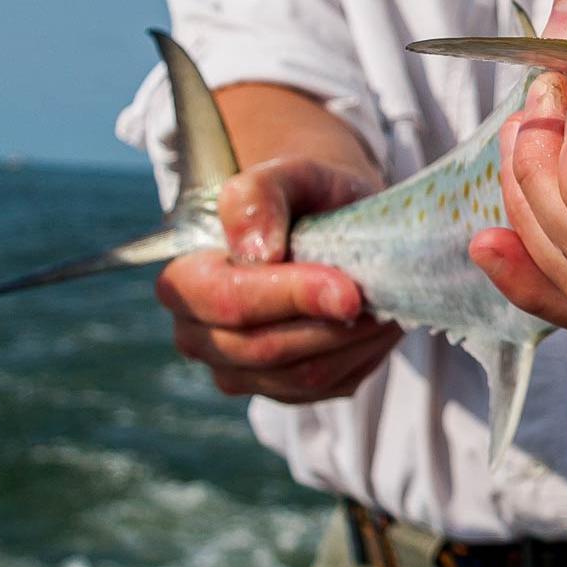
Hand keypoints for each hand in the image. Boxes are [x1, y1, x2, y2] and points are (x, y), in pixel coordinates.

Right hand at [156, 158, 403, 403]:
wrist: (326, 222)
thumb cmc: (300, 197)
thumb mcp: (285, 175)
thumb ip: (257, 197)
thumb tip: (256, 251)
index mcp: (184, 282)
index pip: (228, 301)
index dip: (289, 298)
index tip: (346, 290)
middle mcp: (199, 336)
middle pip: (264, 348)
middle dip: (328, 323)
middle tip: (376, 295)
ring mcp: (240, 372)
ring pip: (301, 376)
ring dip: (353, 342)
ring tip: (382, 302)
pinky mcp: (284, 392)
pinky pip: (328, 387)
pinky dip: (362, 356)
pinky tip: (374, 323)